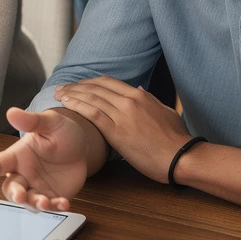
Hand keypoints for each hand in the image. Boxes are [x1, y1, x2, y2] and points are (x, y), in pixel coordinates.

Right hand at [0, 107, 91, 210]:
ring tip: (46, 202)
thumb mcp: (50, 123)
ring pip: (28, 201)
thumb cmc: (61, 132)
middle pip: (10, 188)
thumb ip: (31, 121)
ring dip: (34, 204)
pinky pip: (50, 207)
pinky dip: (56, 208)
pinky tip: (65, 203)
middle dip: (14, 194)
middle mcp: (24, 173)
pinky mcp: (52, 197)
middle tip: (21, 196)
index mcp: (18, 155)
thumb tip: (11, 112)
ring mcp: (37, 187)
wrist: (83, 147)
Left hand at [55, 76, 188, 183]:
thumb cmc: (176, 138)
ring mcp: (122, 116)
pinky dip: (78, 106)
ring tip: (58, 94)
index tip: (78, 84)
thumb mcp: (164, 111)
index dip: (89, 82)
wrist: (181, 157)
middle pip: (95, 88)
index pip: (107, 82)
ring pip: (91, 98)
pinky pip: (93, 114)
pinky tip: (67, 104)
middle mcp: (129, 101)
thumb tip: (138, 88)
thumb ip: (149, 99)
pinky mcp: (117, 132)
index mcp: (139, 96)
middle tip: (61, 88)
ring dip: (72, 94)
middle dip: (76, 86)